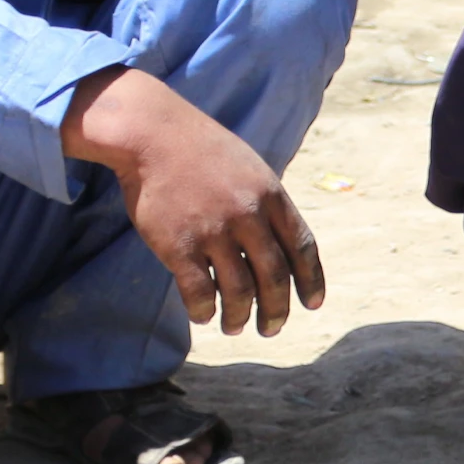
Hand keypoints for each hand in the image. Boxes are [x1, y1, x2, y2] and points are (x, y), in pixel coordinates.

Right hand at [64, 66, 324, 334]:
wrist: (151, 133)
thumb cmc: (201, 150)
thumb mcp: (249, 168)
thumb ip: (267, 204)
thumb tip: (282, 245)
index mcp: (272, 195)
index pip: (303, 247)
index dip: (311, 280)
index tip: (312, 304)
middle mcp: (248, 215)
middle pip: (275, 277)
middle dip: (277, 310)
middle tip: (272, 329)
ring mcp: (214, 231)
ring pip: (239, 292)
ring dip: (240, 317)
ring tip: (235, 328)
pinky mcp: (179, 245)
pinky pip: (199, 293)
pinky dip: (204, 312)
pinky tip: (203, 317)